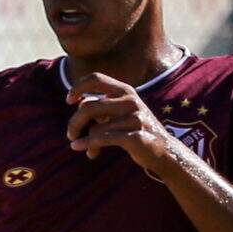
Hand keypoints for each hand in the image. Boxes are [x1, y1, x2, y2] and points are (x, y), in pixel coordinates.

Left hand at [67, 72, 183, 176]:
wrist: (163, 150)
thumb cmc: (134, 129)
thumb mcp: (118, 113)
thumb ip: (101, 105)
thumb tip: (80, 101)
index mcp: (125, 91)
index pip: (96, 79)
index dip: (78, 87)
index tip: (69, 101)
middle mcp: (130, 101)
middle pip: (87, 107)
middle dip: (74, 123)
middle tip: (70, 135)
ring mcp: (135, 118)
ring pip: (95, 128)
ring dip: (86, 141)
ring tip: (89, 149)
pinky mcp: (136, 136)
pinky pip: (103, 140)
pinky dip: (90, 146)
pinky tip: (88, 153)